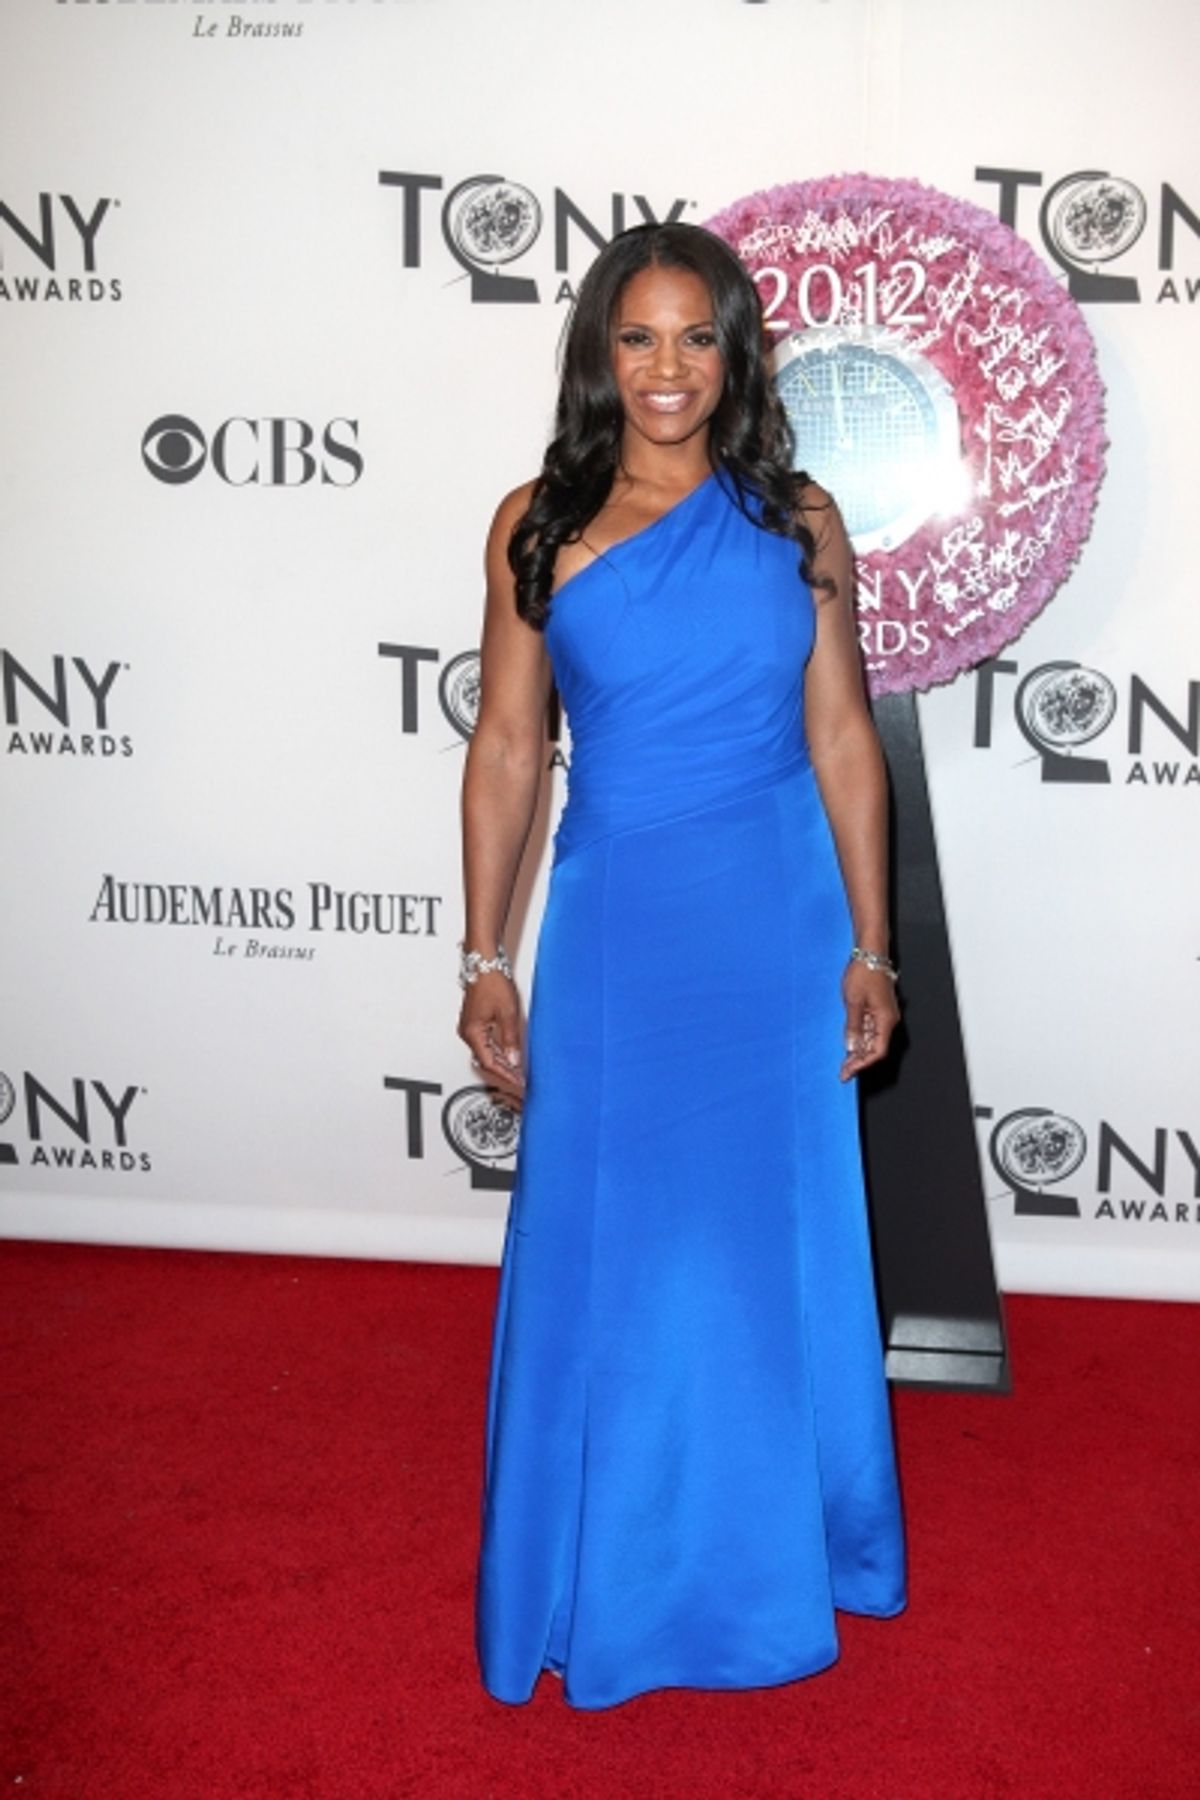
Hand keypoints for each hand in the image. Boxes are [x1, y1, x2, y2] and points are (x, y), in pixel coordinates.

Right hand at [457, 972, 526, 1106]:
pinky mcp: (476, 1021)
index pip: (490, 1063)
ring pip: (487, 1053)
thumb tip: (514, 1060)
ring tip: (518, 1071)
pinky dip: (499, 1051)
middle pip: (486, 1060)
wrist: (484, 962)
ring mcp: (471, 1027)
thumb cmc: (491, 981)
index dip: (506, 1075)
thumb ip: (510, 1039)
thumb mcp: (508, 1013)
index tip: (518, 1083)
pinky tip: (510, 1054)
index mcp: (472, 1033)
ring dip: (502, 1062)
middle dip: (504, 1072)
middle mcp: (468, 1032)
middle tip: (520, 1081)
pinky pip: (487, 1043)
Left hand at [839, 960, 899, 1081]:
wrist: (870, 953)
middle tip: (843, 1071)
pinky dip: (859, 1038)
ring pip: (872, 1040)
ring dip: (858, 1051)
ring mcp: (883, 1015)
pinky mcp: (877, 1009)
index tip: (849, 1072)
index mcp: (886, 1020)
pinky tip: (848, 1044)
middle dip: (859, 1061)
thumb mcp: (853, 1001)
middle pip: (875, 1048)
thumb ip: (853, 1026)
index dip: (863, 1064)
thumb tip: (851, 1046)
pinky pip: (869, 1029)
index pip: (878, 1051)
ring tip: (843, 1062)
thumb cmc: (864, 972)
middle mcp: (888, 1020)